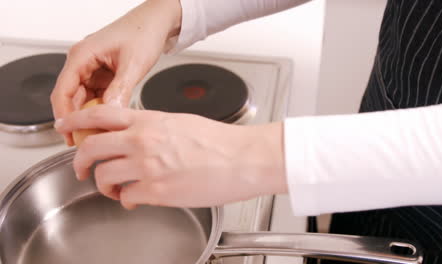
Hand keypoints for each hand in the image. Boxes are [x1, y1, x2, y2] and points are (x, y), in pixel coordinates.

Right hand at [51, 0, 181, 144]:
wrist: (156, 23)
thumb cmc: (143, 32)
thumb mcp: (133, 63)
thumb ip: (120, 89)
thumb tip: (109, 112)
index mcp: (82, 56)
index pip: (62, 91)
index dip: (64, 116)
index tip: (69, 134)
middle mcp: (83, 63)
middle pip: (70, 98)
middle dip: (78, 120)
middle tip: (87, 141)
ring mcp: (92, 70)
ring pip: (84, 100)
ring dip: (91, 116)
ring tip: (100, 134)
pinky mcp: (103, 75)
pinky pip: (97, 97)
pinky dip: (102, 110)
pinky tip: (109, 122)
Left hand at [54, 106, 287, 208]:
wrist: (241, 159)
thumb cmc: (219, 141)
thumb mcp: (180, 122)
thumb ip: (152, 127)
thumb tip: (135, 135)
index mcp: (149, 120)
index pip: (100, 114)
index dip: (75, 118)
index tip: (63, 123)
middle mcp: (143, 140)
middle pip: (91, 147)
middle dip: (78, 161)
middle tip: (80, 168)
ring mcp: (148, 166)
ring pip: (104, 176)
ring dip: (104, 185)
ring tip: (113, 188)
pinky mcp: (158, 191)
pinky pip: (126, 197)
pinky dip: (126, 200)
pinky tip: (136, 198)